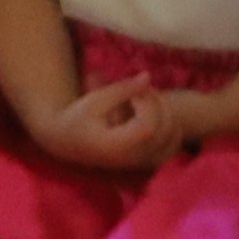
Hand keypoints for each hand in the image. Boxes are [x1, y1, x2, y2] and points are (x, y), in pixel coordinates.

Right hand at [34, 76, 179, 171]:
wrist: (66, 141)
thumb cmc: (77, 118)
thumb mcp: (95, 100)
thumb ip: (123, 89)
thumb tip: (148, 76)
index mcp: (118, 146)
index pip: (149, 125)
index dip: (147, 103)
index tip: (133, 91)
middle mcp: (133, 159)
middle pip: (164, 130)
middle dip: (158, 103)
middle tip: (140, 90)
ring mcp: (141, 163)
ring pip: (172, 139)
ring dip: (167, 114)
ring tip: (147, 101)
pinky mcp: (145, 162)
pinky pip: (171, 148)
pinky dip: (172, 129)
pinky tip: (157, 114)